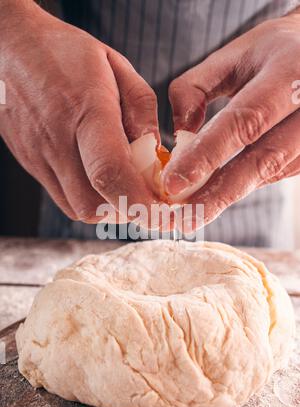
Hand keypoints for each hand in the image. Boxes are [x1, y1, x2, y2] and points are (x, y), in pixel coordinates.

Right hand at [0, 0, 158, 222]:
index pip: (109, 172)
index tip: (161, 210)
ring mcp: (39, 157)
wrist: (10, 50)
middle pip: (94, 205)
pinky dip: (88, 199)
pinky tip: (98, 178)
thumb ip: (141, 110)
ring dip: (107, 207)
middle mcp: (58, 141)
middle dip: (126, 209)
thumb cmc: (65, 53)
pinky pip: (64, 199)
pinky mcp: (31, 165)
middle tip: (145, 195)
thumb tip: (154, 152)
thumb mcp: (116, 66)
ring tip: (122, 184)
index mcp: (86, 110)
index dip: (138, 200)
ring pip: (78, 209)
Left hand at [162, 10, 299, 225]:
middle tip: (182, 218)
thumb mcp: (234, 54)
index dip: (208, 154)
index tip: (173, 183)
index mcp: (287, 72)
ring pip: (268, 173)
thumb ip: (197, 86)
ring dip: (226, 197)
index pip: (244, 120)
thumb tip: (178, 132)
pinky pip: (274, 175)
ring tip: (191, 215)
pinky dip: (242, 187)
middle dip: (218, 193)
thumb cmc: (272, 53)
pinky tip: (215, 197)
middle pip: (262, 159)